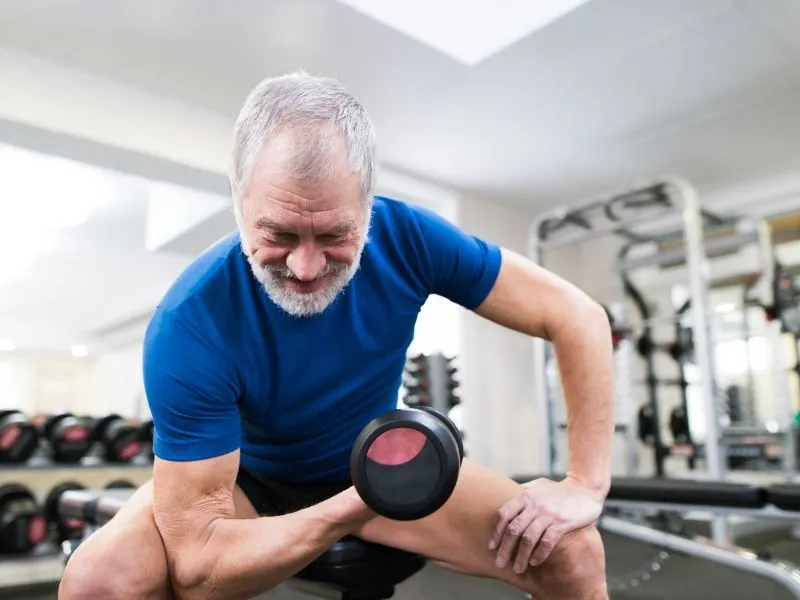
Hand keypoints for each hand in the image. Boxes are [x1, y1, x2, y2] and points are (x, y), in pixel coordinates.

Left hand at [488, 476, 603, 573]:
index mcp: (526, 496)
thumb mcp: (539, 485)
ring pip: (528, 538)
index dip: (496, 532)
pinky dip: (539, 553)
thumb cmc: (560, 489)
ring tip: (517, 569)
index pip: (504, 515)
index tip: (492, 547)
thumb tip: (509, 498)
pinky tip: (534, 562)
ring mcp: (548, 514)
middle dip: (505, 549)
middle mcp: (534, 505)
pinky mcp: (562, 522)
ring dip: (521, 556)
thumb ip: (524, 491)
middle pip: (513, 529)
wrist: (585, 488)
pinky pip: (547, 541)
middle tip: (500, 563)